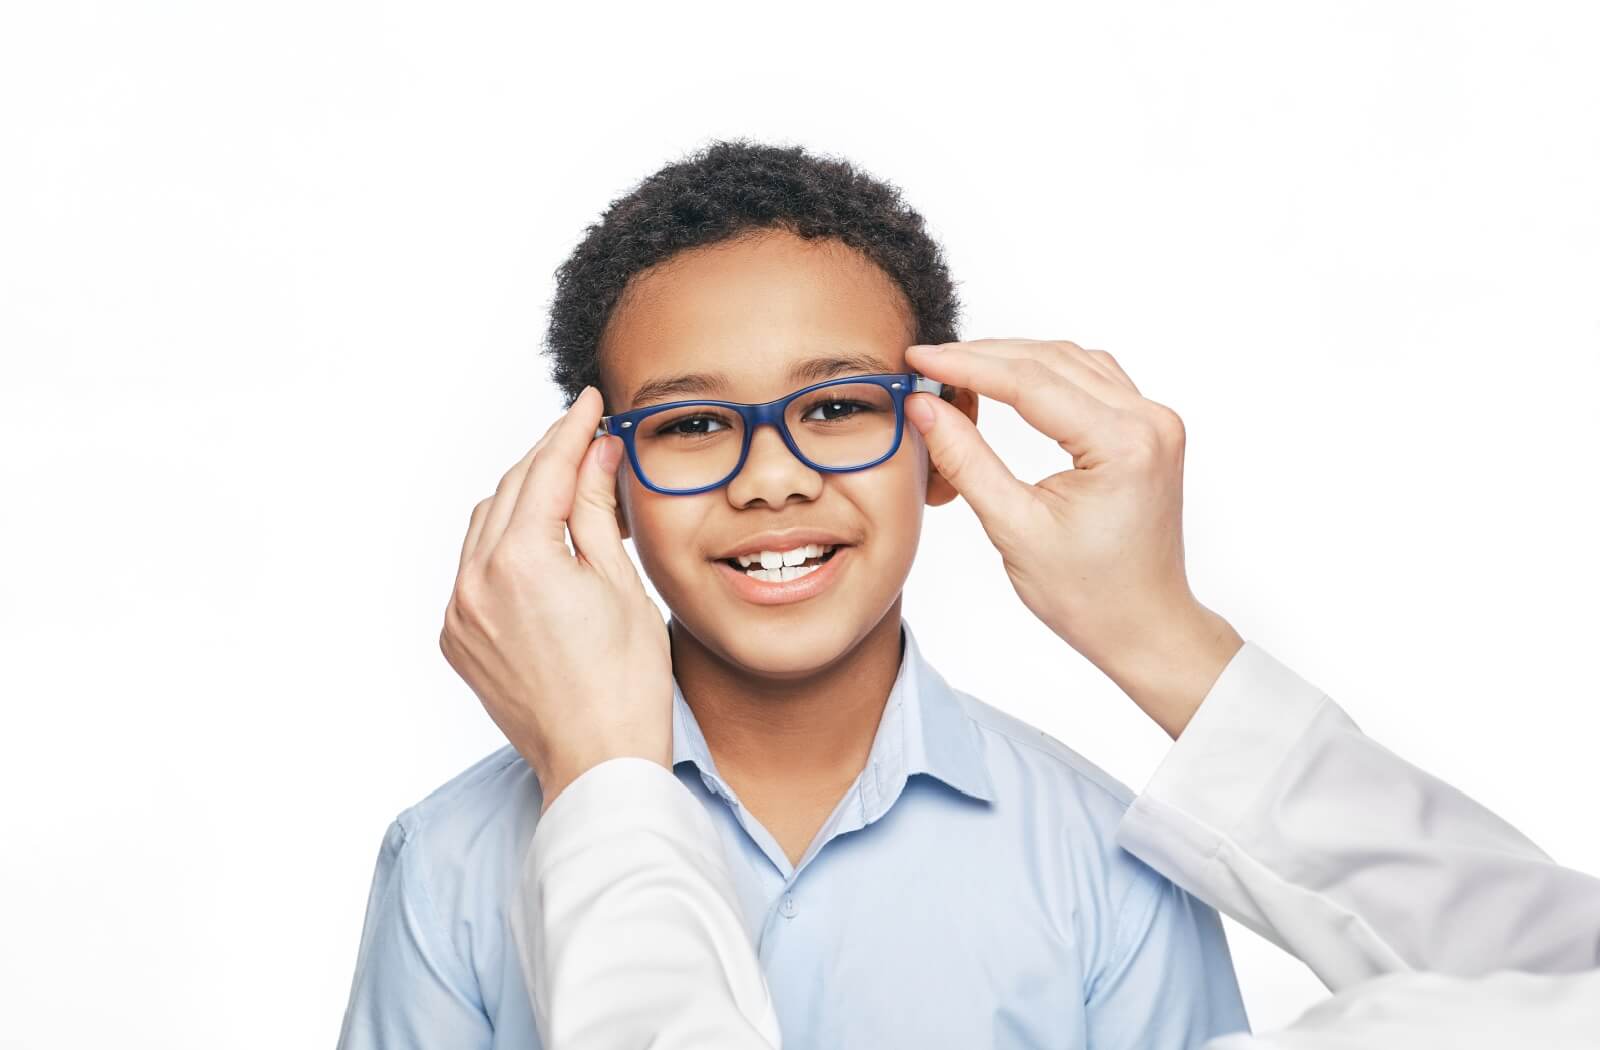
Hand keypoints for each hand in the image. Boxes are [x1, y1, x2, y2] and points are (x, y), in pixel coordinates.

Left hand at [439, 386, 672, 811]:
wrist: (596, 763)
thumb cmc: (624, 685)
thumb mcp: (621, 583)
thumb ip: (598, 511)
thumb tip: (597, 454)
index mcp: (521, 560)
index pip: (546, 471)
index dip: (572, 431)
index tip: (591, 404)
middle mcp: (475, 581)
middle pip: (509, 492)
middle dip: (547, 460)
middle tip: (586, 438)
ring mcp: (460, 614)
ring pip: (485, 529)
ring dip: (521, 501)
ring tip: (566, 489)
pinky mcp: (457, 640)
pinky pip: (473, 572)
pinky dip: (502, 547)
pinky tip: (539, 548)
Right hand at [903, 339, 1242, 736]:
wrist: (1145, 627)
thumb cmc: (1089, 596)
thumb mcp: (1014, 529)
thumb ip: (966, 460)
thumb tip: (924, 405)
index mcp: (1123, 445)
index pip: (1031, 382)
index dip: (967, 365)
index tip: (920, 358)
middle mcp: (1150, 422)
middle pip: (1053, 361)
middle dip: (985, 356)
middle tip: (928, 363)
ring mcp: (1155, 423)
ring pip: (1073, 362)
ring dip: (1016, 359)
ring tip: (959, 369)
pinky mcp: (1149, 430)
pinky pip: (1093, 379)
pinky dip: (1047, 374)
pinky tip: (1010, 380)